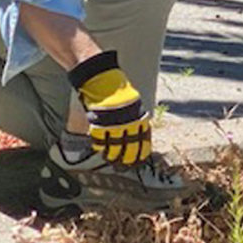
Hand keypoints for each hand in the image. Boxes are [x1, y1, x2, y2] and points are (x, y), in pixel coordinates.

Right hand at [68, 50, 151, 165]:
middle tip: (126, 164)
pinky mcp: (99, 121)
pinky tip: (100, 149)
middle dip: (129, 157)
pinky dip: (101, 145)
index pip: (143, 138)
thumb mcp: (132, 102)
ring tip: (112, 159)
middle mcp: (127, 119)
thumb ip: (135, 117)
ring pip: (115, 145)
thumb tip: (140, 132)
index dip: (142, 150)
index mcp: (137, 114)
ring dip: (114, 154)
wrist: (100, 77)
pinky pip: (101, 139)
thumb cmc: (116, 90)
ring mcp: (113, 121)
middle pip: (131, 144)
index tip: (140, 159)